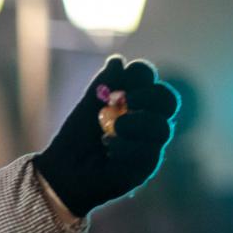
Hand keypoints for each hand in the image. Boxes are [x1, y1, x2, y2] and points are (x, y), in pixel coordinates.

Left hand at [35, 56, 180, 217]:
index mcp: (135, 101)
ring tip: (112, 130)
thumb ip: (103, 85)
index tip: (124, 76)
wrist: (64, 171)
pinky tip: (108, 148)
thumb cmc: (75, 138)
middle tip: (128, 99)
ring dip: (137, 124)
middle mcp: (148, 119)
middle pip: (168, 100)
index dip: (142, 74)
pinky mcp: (147, 166)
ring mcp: (150, 143)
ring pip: (162, 128)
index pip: (149, 79)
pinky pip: (148, 153)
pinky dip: (126, 147)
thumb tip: (118, 61)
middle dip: (151, 96)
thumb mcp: (87, 107)